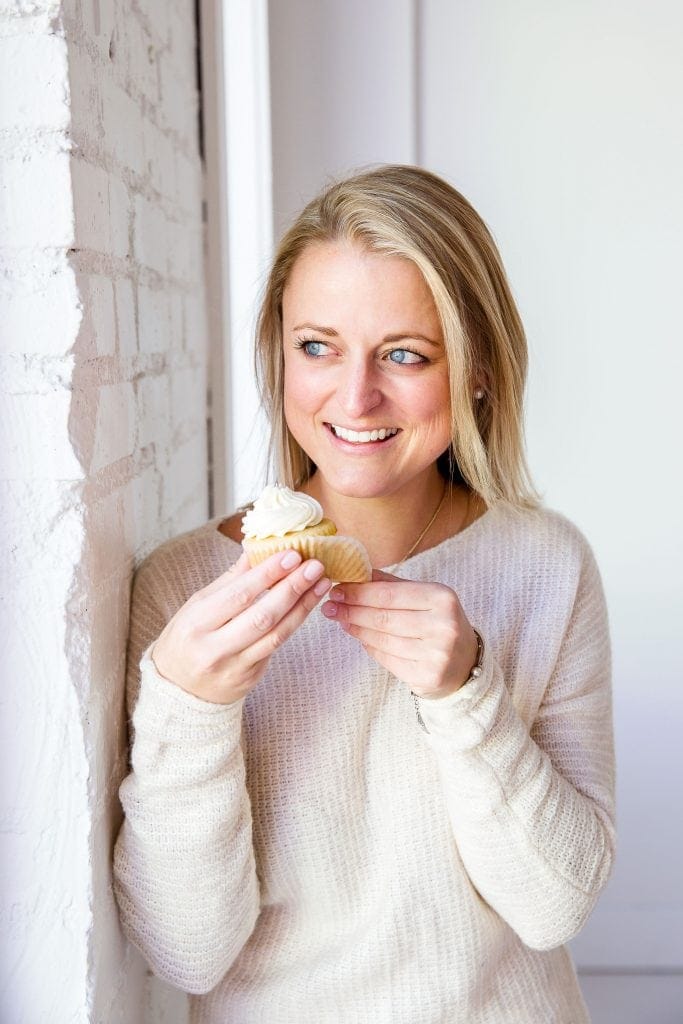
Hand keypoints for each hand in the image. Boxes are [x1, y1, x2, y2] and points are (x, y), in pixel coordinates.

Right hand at [152, 550, 329, 703]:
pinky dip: (295, 622)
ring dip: (303, 606)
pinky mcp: (251, 677)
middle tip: (315, 566)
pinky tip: (308, 604)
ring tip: (321, 582)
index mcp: (196, 623)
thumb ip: (229, 581)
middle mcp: (214, 648)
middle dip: (292, 588)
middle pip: (262, 616)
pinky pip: (277, 646)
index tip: (292, 555)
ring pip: (276, 634)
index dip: (268, 574)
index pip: (239, 595)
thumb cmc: (186, 638)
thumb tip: (256, 549)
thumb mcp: (196, 606)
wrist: (179, 689)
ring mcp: (234, 666)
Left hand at [321, 569, 477, 698]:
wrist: (464, 662)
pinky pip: (387, 659)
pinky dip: (369, 646)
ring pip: (382, 640)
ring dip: (356, 629)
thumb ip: (392, 584)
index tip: (337, 589)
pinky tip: (360, 637)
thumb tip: (356, 572)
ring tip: (341, 619)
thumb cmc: (439, 622)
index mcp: (442, 598)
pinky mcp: (427, 676)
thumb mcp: (425, 596)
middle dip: (352, 611)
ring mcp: (436, 654)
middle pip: (384, 618)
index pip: (390, 594)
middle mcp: (443, 626)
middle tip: (330, 606)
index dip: (360, 592)